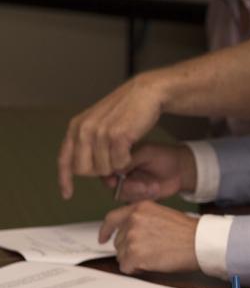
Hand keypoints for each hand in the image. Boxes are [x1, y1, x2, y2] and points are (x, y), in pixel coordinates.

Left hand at [58, 74, 165, 198]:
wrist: (146, 93)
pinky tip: (132, 148)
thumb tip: (83, 168)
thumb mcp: (99, 121)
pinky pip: (120, 164)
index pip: (65, 159)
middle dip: (98, 171)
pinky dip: (127, 161)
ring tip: (125, 149)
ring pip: (103, 169)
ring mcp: (100, 133)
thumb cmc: (126, 109)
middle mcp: (84, 130)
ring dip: (116, 165)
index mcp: (77, 127)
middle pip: (83, 170)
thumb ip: (88, 140)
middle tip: (113, 161)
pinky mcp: (117, 136)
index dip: (64, 180)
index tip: (67, 195)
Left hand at [99, 201, 199, 273]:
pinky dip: (137, 269)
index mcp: (140, 208)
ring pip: (122, 256)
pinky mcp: (134, 255)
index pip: (112, 218)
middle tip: (151, 250)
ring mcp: (132, 238)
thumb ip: (143, 219)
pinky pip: (127, 267)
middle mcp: (133, 220)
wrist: (200, 242)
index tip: (103, 237)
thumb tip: (130, 232)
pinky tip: (153, 263)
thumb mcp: (162, 214)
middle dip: (130, 249)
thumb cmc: (188, 232)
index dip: (106, 230)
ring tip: (156, 255)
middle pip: (118, 241)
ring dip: (134, 259)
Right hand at [100, 143, 196, 201]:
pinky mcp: (136, 195)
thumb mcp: (146, 152)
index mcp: (120, 158)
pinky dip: (144, 197)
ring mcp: (128, 185)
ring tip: (152, 186)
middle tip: (142, 185)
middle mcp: (120, 172)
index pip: (105, 168)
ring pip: (121, 194)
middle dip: (127, 187)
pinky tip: (154, 190)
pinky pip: (132, 201)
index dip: (107, 176)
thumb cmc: (164, 157)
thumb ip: (130, 159)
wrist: (180, 170)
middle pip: (110, 184)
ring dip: (137, 192)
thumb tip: (115, 167)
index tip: (114, 181)